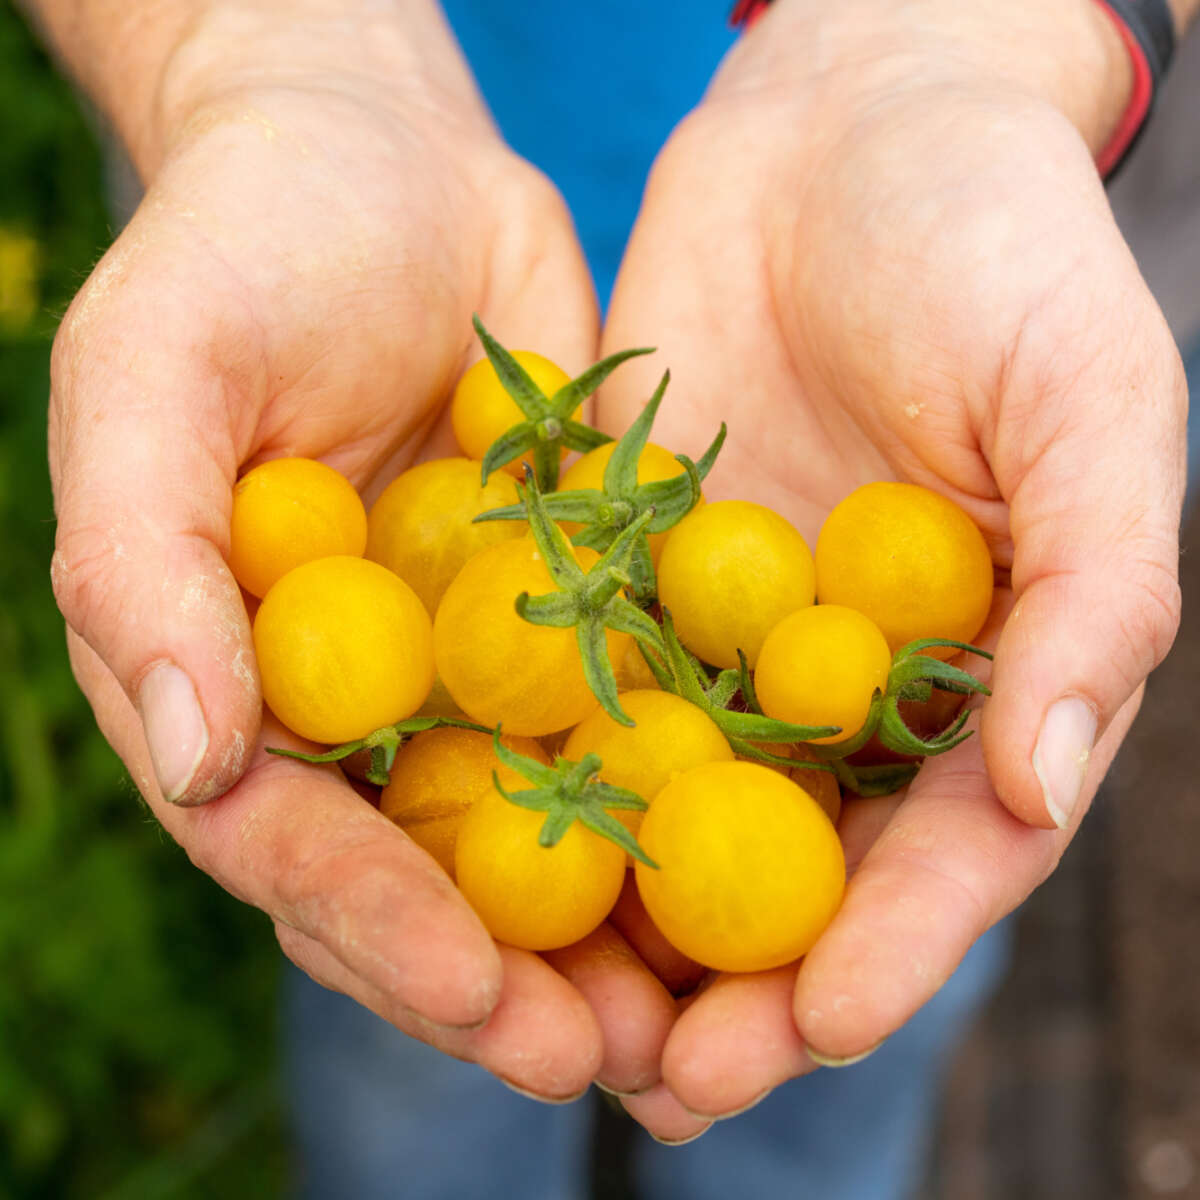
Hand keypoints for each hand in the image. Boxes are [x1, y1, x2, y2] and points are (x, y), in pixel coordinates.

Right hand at [46, 0, 673, 1099]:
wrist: (383, 166)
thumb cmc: (241, 251)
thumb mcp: (154, 372)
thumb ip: (144, 554)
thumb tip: (190, 751)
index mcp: (237, 676)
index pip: (290, 840)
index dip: (374, 924)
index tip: (475, 990)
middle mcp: (353, 697)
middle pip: (420, 871)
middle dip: (505, 976)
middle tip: (606, 1057)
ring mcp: (466, 661)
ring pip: (534, 825)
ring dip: (608, 930)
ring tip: (694, 1019)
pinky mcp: (569, 607)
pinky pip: (626, 713)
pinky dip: (679, 792)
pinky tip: (756, 856)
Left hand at [597, 0, 1185, 1130]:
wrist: (848, 129)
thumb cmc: (1003, 246)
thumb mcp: (1090, 398)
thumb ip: (1095, 587)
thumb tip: (1050, 786)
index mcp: (981, 666)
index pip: (949, 844)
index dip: (893, 946)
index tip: (817, 1025)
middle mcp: (851, 674)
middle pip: (799, 864)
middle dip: (739, 982)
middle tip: (665, 1081)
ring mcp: (731, 630)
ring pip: (677, 807)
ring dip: (621, 921)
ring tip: (555, 1019)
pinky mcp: (629, 569)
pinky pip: (582, 684)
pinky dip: (536, 769)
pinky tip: (472, 843)